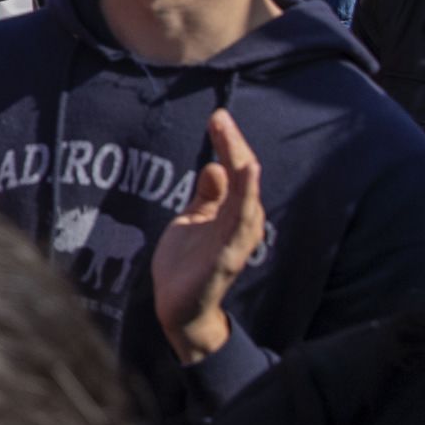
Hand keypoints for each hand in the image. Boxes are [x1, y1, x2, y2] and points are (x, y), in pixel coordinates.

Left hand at [153, 110, 262, 365]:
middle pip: (244, 179)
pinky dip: (242, 207)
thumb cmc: (188, 262)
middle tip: (221, 119)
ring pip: (246, 201)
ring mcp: (236, 241)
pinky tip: (241, 188)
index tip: (218, 117)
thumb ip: (207, 195)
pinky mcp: (226, 260)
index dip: (229, 144)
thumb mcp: (194, 219)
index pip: (237, 170)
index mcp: (233, 211)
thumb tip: (213, 166)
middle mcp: (241, 223)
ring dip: (242, 173)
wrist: (178, 307)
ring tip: (236, 147)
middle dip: (234, 148)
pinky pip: (238, 230)